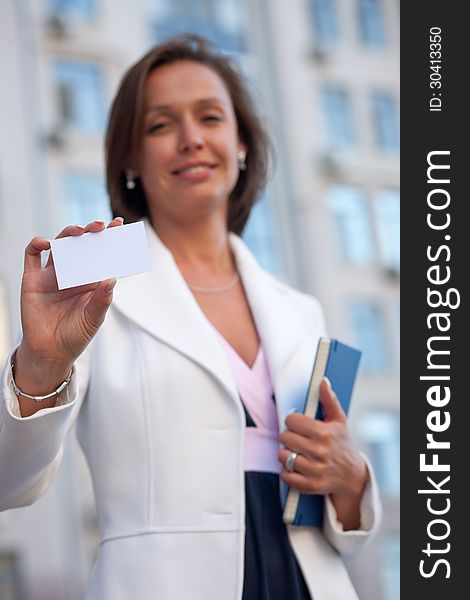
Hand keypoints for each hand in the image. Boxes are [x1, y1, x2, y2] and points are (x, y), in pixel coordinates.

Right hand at [17, 218, 123, 372]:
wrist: (50, 352)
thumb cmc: (76, 335)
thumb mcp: (93, 318)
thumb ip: (102, 299)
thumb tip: (112, 278)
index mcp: (90, 280)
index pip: (102, 254)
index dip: (110, 239)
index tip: (119, 225)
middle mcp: (72, 273)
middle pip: (82, 245)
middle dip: (92, 232)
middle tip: (101, 225)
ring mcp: (52, 274)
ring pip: (60, 245)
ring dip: (68, 234)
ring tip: (79, 230)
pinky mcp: (33, 279)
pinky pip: (32, 256)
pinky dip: (37, 244)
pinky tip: (47, 243)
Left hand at [278, 378, 366, 499]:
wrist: (352, 476)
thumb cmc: (342, 443)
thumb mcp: (339, 420)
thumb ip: (329, 399)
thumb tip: (322, 381)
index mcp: (324, 433)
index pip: (291, 420)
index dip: (293, 421)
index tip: (299, 424)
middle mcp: (320, 451)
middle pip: (285, 437)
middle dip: (289, 436)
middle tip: (297, 438)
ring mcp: (315, 470)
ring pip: (283, 456)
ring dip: (286, 453)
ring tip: (296, 452)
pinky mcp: (311, 485)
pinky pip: (286, 476)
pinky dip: (287, 471)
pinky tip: (295, 466)